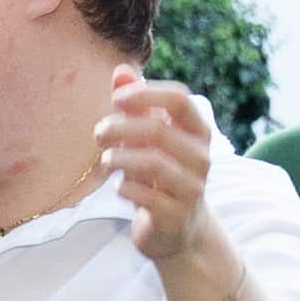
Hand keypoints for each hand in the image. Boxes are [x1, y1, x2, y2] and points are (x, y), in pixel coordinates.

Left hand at [94, 69, 217, 261]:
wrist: (178, 229)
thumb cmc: (160, 174)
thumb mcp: (149, 138)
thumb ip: (137, 105)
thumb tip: (120, 70)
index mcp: (197, 131)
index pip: (180, 99)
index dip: (145, 93)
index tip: (116, 99)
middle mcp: (201, 157)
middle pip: (158, 130)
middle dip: (120, 128)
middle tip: (98, 133)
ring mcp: (192, 188)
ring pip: (153, 164)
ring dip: (119, 159)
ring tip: (105, 161)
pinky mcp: (177, 215)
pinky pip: (147, 196)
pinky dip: (126, 188)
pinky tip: (119, 187)